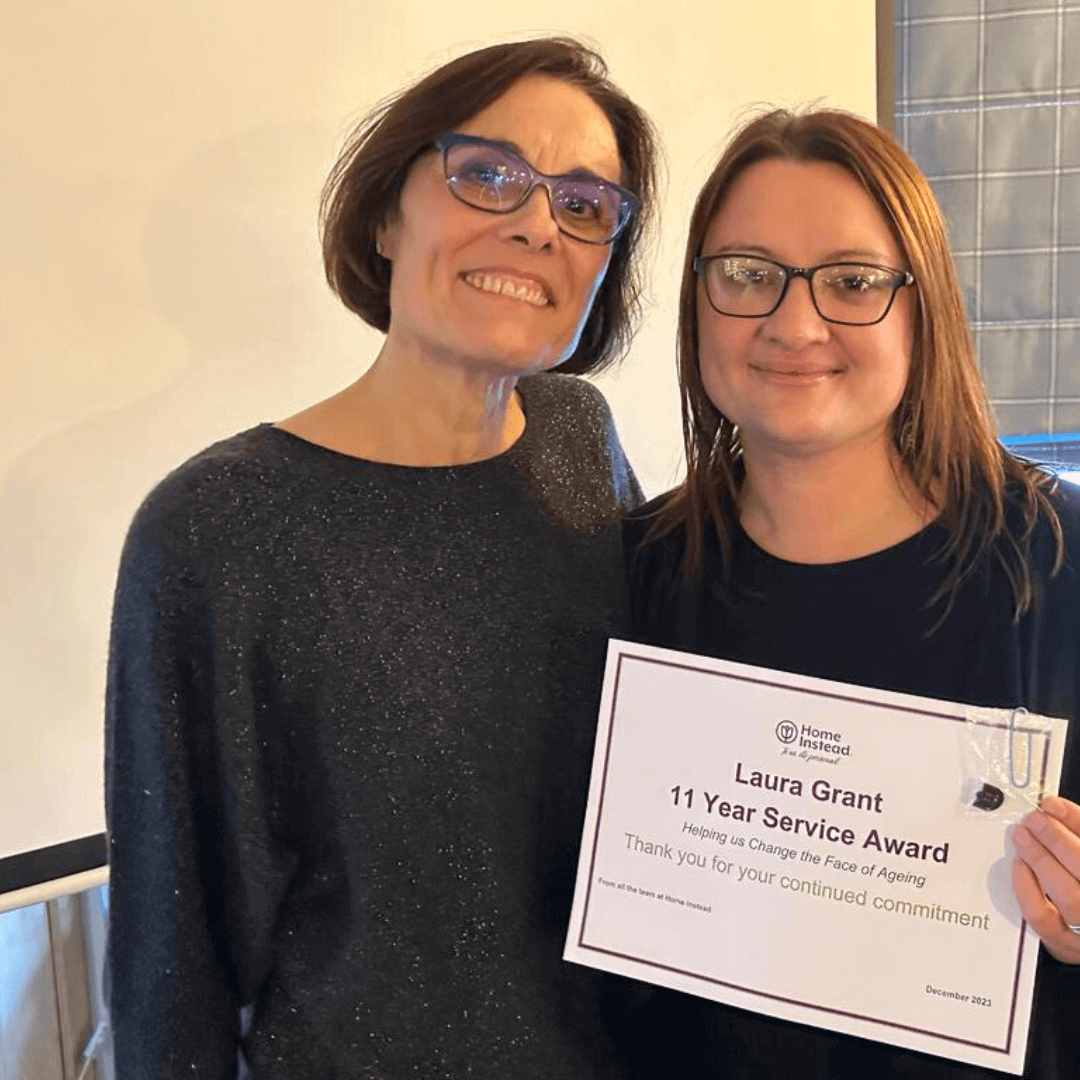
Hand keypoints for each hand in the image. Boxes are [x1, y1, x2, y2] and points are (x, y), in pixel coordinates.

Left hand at [1012, 796, 1079, 962]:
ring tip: (1022, 836)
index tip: (1049, 803)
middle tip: (1033, 819)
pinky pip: (1042, 917)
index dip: (1074, 818)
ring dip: (1041, 860)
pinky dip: (1027, 887)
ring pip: (1069, 895)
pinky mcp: (1063, 943)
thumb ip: (1074, 831)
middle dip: (1057, 840)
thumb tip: (1049, 807)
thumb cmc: (1077, 878)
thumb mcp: (1078, 851)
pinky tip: (1019, 866)